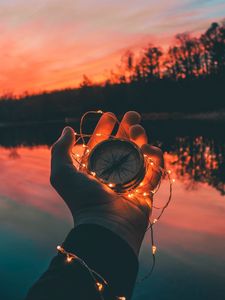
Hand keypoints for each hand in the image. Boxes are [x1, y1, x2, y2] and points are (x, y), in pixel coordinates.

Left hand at [50, 111, 163, 254]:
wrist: (106, 226)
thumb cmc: (83, 200)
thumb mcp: (62, 173)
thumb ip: (60, 150)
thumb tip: (67, 129)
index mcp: (96, 168)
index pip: (102, 144)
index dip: (105, 129)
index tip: (110, 116)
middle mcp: (113, 173)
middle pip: (124, 145)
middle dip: (129, 128)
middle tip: (133, 116)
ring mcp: (131, 180)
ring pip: (140, 154)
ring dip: (141, 139)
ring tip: (138, 130)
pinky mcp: (146, 188)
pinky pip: (154, 169)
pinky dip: (154, 157)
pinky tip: (148, 149)